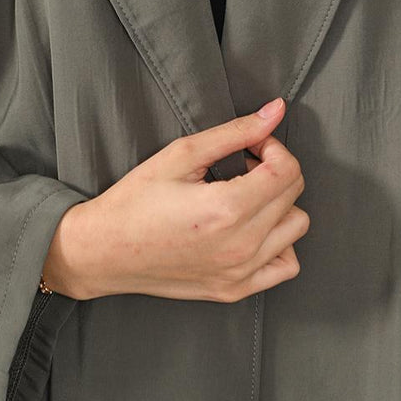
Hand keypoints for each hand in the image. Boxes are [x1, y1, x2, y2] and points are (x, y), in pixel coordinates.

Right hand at [46, 97, 307, 302]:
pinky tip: (252, 228)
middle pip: (294, 196)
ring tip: (245, 196)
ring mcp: (240, 274)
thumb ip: (235, 132)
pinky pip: (284, 266)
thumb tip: (276, 110)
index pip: (287, 170)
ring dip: (279, 205)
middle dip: (275, 169)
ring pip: (295, 228)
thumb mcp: (182, 154)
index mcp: (228, 210)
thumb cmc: (137, 200)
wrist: (105, 252)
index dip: (273, 147)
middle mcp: (241, 246)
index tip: (249, 145)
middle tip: (241, 165)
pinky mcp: (235, 290)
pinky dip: (279, 243)